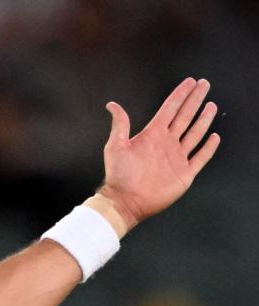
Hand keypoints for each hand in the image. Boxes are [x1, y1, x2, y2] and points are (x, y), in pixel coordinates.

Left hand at [98, 77, 219, 230]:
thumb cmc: (119, 175)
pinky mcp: (184, 173)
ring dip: (203, 120)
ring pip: (194, 134)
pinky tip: (214, 137)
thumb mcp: (116, 146)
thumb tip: (112, 105)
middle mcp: (166, 143)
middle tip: (204, 85)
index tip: (190, 82)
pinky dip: (208, 148)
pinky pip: (200, 158)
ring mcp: (176, 158)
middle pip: (185, 116)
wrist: (125, 201)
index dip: (180, 95)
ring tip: (211, 106)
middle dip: (195, 100)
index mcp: (152, 135)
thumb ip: (120, 124)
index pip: (170, 109)